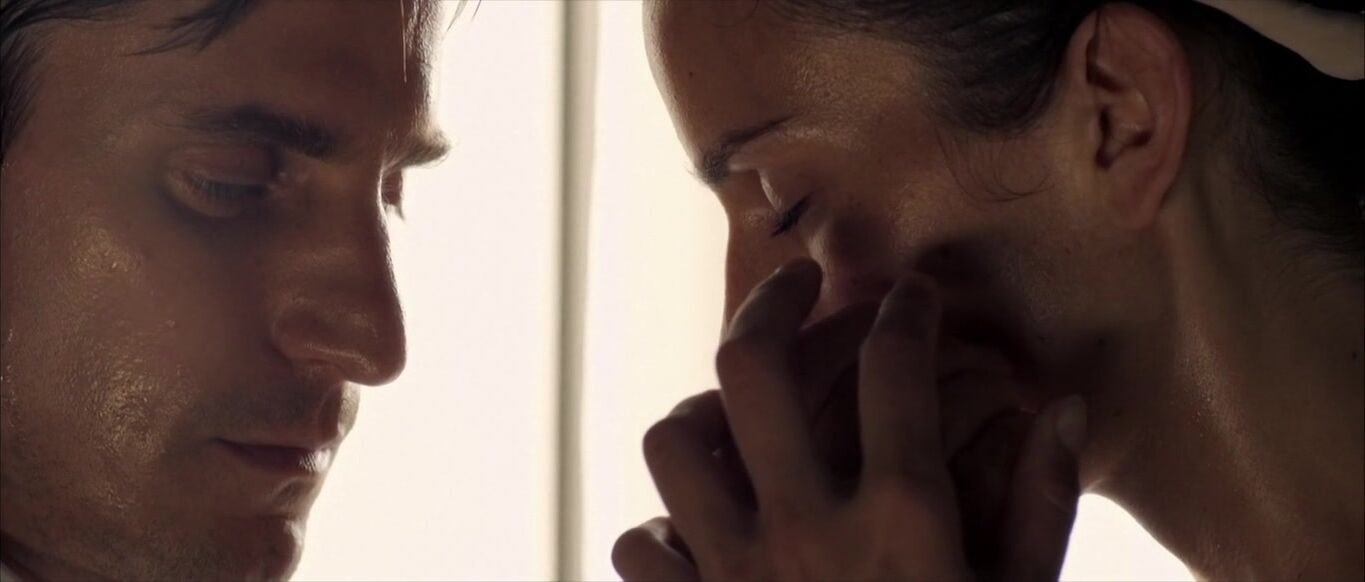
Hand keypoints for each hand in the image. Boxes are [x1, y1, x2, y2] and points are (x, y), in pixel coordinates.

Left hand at [614, 258, 1086, 580]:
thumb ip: (1041, 507)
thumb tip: (1062, 411)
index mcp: (902, 522)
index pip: (893, 371)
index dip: (904, 312)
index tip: (910, 296)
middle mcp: (805, 531)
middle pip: (754, 368)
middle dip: (774, 303)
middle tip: (797, 284)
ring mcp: (735, 577)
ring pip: (673, 443)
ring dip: (698, 411)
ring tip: (730, 405)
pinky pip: (639, 545)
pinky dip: (658, 526)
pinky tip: (698, 522)